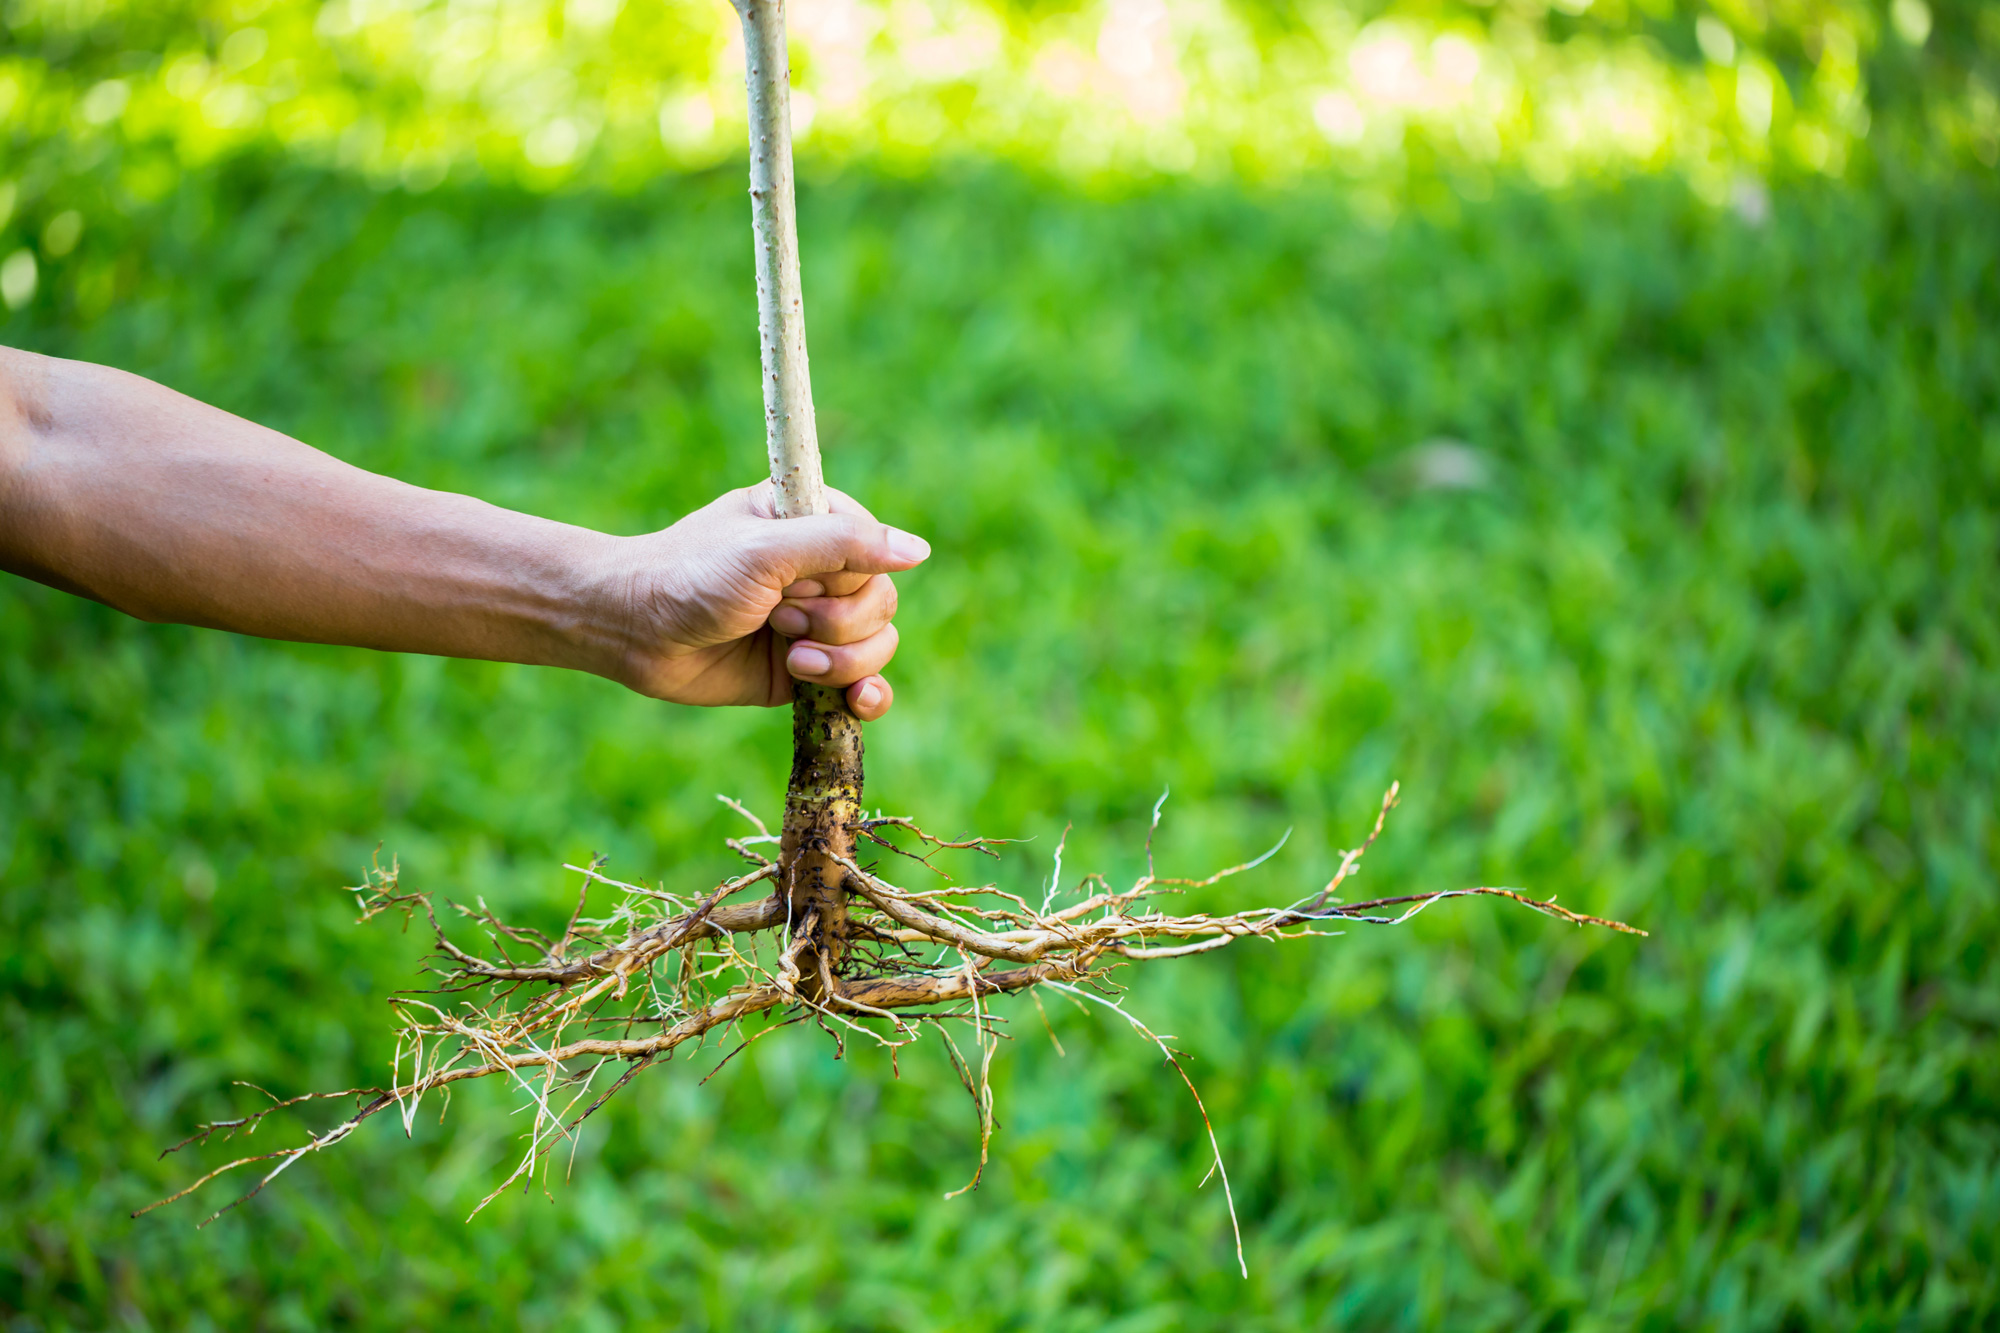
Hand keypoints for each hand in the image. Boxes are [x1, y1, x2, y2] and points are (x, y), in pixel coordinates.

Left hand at [603, 481, 928, 719]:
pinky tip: (856, 701)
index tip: (796, 582)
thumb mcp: (768, 550)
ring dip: (841, 661)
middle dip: (839, 623)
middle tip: (780, 619)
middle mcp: (821, 572)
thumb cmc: (691, 576)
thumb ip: (845, 546)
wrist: (635, 634)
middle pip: (883, 604)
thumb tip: (921, 552)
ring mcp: (816, 622)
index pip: (877, 553)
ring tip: (790, 657)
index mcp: (814, 523)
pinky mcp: (805, 670)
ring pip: (879, 646)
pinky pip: (863, 684)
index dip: (845, 580)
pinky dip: (866, 694)